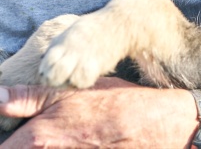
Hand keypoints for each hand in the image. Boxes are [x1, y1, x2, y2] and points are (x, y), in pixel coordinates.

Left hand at [0, 78, 197, 147]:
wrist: (153, 124)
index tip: (10, 131)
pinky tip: (77, 138)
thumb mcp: (71, 91)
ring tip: (60, 134)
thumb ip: (28, 97)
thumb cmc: (113, 102)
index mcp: (38, 138)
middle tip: (30, 131)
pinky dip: (60, 147)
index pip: (4, 146)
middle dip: (20, 140)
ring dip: (37, 144)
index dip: (5, 138)